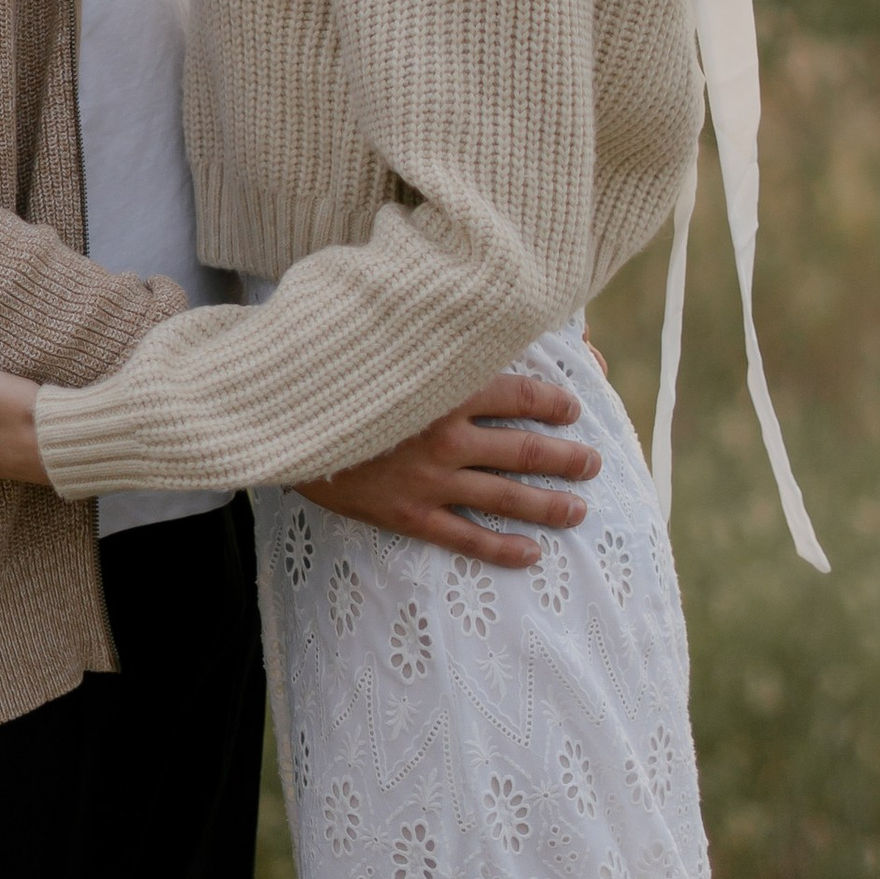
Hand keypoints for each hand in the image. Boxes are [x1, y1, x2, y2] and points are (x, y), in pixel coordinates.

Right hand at [297, 371, 598, 568]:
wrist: (286, 423)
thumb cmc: (341, 379)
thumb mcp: (391, 350)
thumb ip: (436, 345)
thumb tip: (474, 324)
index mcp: (446, 390)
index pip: (520, 396)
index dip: (554, 404)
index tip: (574, 409)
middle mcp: (447, 437)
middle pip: (524, 450)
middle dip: (566, 459)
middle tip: (593, 464)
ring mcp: (430, 481)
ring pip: (505, 497)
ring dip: (548, 504)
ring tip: (578, 510)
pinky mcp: (409, 514)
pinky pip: (467, 539)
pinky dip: (503, 549)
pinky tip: (531, 554)